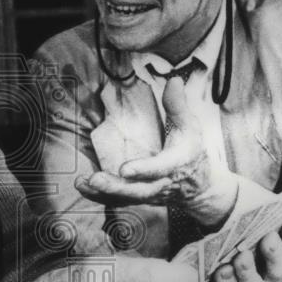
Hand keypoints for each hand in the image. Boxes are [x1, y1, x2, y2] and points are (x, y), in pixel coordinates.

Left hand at [75, 77, 236, 224]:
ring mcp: (148, 194)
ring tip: (83, 183)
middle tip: (95, 179)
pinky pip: (118, 201)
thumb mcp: (190, 127)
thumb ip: (178, 105)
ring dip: (103, 192)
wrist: (198, 186)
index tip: (125, 169)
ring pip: (125, 198)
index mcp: (175, 164)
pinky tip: (82, 187)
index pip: (159, 169)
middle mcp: (160, 183)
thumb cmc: (191, 151)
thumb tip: (173, 80)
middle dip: (116, 187)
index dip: (143, 170)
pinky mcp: (138, 198)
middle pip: (138, 190)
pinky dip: (100, 197)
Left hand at [178, 230, 281, 281]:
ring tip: (241, 255)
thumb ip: (246, 226)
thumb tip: (258, 205)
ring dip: (248, 271)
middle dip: (275, 255)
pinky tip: (222, 272)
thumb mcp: (229, 238)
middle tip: (268, 238)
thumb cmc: (213, 258)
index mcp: (272, 265)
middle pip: (279, 272)